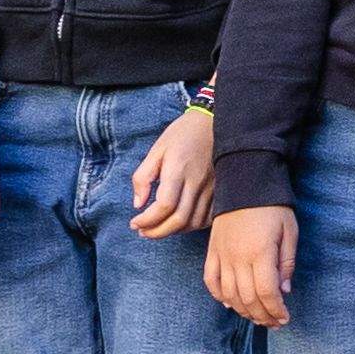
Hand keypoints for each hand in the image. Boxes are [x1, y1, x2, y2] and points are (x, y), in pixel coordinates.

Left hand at [127, 103, 216, 239]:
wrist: (213, 121)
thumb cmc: (182, 134)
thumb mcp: (156, 149)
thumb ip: (143, 177)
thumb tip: (138, 204)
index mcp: (178, 169)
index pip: (164, 205)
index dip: (148, 220)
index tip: (135, 222)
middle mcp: (197, 181)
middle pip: (179, 220)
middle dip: (158, 232)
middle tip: (143, 231)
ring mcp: (211, 187)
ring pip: (193, 222)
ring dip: (174, 231)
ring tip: (158, 228)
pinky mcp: (220, 190)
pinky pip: (207, 217)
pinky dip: (192, 226)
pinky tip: (179, 223)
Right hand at [205, 203, 299, 327]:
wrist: (244, 182)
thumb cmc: (272, 207)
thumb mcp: (289, 232)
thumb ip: (286, 263)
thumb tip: (284, 291)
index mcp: (260, 253)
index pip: (267, 293)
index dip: (276, 310)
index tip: (284, 318)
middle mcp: (238, 258)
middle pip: (248, 298)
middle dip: (262, 316)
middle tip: (274, 323)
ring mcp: (222, 255)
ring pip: (229, 294)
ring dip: (243, 311)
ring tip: (256, 316)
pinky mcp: (212, 251)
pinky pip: (211, 280)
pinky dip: (219, 295)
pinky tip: (230, 304)